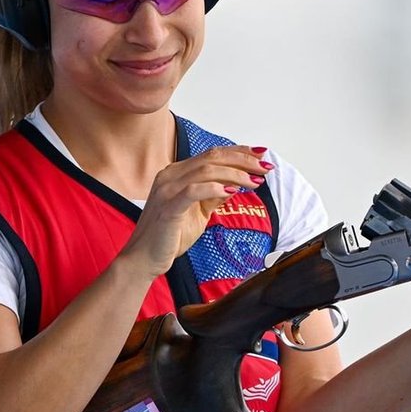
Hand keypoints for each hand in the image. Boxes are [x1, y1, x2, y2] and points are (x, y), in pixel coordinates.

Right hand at [120, 145, 270, 277]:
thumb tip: (237, 183)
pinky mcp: (168, 206)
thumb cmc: (170, 237)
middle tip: (265, 167)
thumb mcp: (200, 212)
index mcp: (177, 173)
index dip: (239, 152)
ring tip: (255, 181)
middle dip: (243, 160)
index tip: (261, 155)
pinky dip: (215, 188)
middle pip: (213, 157)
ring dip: (236, 174)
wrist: (144, 259)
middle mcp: (170, 175)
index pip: (212, 154)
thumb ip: (215, 196)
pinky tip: (233, 191)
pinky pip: (194, 190)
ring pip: (207, 170)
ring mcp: (167, 189)